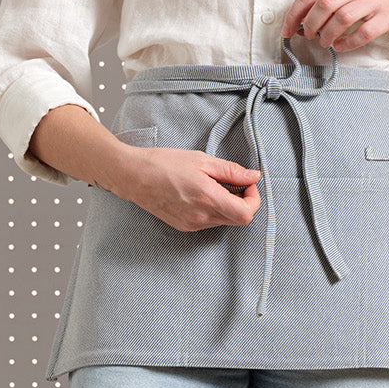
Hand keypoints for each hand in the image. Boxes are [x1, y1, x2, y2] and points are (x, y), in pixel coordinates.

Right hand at [113, 145, 261, 231]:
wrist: (134, 176)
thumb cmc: (164, 164)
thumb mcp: (201, 160)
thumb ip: (231, 171)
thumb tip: (254, 177)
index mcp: (208, 199)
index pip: (246, 214)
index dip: (254, 199)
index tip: (248, 185)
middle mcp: (201, 217)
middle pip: (238, 219)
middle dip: (242, 202)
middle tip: (234, 183)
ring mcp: (192, 225)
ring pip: (223, 221)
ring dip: (227, 206)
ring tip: (213, 185)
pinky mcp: (184, 226)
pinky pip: (208, 222)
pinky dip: (213, 210)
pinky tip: (201, 194)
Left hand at [281, 0, 388, 52]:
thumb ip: (327, 0)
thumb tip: (299, 22)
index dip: (294, 14)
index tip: (287, 30)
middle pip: (324, 4)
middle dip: (310, 24)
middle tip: (308, 36)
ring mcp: (374, 1)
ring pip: (342, 18)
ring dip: (328, 35)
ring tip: (325, 43)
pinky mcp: (388, 17)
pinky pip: (364, 33)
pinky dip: (348, 43)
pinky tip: (342, 47)